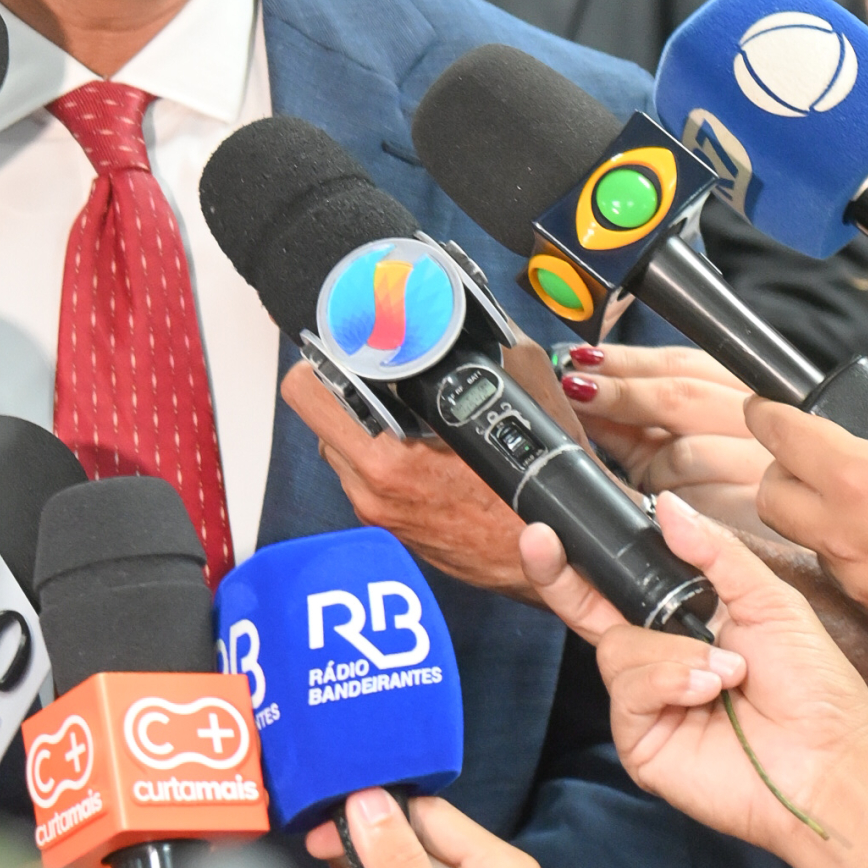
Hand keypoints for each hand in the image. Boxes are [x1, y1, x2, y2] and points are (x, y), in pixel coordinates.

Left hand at [280, 346, 579, 603]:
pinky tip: (416, 437)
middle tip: (377, 365)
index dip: (321, 358)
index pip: (306, 394)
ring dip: (362, 421)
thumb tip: (458, 306)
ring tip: (401, 403)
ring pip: (340, 447)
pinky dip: (380, 450)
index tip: (344, 342)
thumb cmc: (543, 490)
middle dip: (344, 387)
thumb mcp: (524, 396)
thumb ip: (485, 343)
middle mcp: (372, 493)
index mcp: (387, 464)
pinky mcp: (392, 527)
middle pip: (319, 417)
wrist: (561, 561)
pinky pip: (363, 474)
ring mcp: (379, 514)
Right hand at [520, 490, 867, 858]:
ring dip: (672, 653)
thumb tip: (666, 507)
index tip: (556, 521)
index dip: (587, 553)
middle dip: (558, 574)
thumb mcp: (770, 602)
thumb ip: (715, 551)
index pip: (623, 582)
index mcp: (684, 622)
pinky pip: (627, 691)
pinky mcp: (641, 740)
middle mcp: (656, 658)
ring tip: (726, 671)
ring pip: (616, 649)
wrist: (829, 764)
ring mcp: (646, 701)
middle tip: (540, 540)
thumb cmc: (814, 692)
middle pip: (586, 609)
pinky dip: (667, 682)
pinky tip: (707, 691)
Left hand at [559, 340, 769, 529]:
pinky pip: (695, 502)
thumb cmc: (705, 487)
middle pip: (683, 396)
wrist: (756, 548)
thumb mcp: (666, 444)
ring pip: (685, 452)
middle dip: (623, 393)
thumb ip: (628, 417)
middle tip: (577, 390)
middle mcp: (764, 425)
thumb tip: (577, 388)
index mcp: (745, 394)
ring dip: (651, 462)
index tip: (582, 359)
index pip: (685, 363)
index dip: (629, 360)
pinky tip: (665, 504)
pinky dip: (671, 501)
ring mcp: (764, 469)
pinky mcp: (757, 514)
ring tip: (642, 474)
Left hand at [748, 398, 867, 630]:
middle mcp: (844, 533)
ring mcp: (859, 576)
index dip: (766, 413)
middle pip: (770, 496)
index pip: (780, 435)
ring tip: (850, 496)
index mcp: (857, 480)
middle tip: (807, 455)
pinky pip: (841, 569)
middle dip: (780, 470)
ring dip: (813, 513)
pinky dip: (848, 547)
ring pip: (804, 537)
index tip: (763, 405)